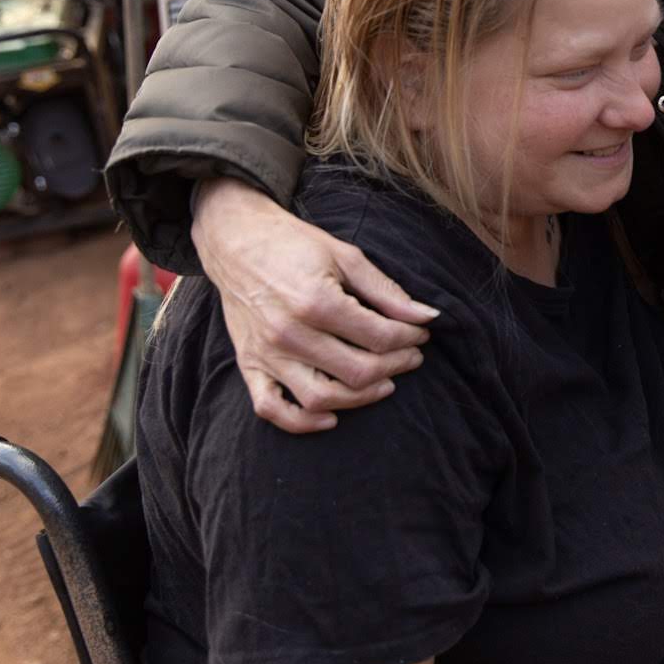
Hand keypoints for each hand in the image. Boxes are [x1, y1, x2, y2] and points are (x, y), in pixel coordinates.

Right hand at [193, 177, 436, 433]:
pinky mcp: (248, 365)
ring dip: (361, 399)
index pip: (379, 337)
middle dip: (395, 366)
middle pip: (357, 372)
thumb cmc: (294, 244)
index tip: (421, 333)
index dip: (410, 338)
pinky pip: (271, 409)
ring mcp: (266, 354)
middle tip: (410, 356)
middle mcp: (289, 333)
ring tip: (384, 383)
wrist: (236, 241)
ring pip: (321, 398)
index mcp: (316, 302)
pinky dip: (301, 422)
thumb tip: (428, 316)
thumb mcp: (346, 256)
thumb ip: (387, 291)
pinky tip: (331, 416)